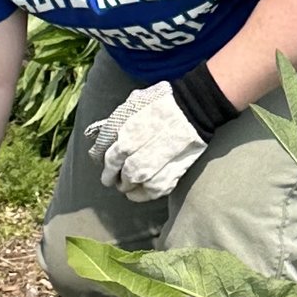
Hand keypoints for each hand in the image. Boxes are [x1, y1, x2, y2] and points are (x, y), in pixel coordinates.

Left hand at [85, 84, 206, 201]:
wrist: (196, 107)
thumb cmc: (163, 102)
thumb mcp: (135, 104)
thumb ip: (117, 121)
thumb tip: (99, 134)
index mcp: (130, 135)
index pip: (112, 159)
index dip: (108, 169)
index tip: (106, 174)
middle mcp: (143, 153)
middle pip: (125, 175)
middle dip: (118, 180)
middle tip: (116, 182)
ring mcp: (160, 165)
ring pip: (139, 185)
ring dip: (131, 189)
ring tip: (128, 188)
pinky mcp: (175, 171)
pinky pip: (157, 190)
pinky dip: (147, 194)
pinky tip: (142, 192)